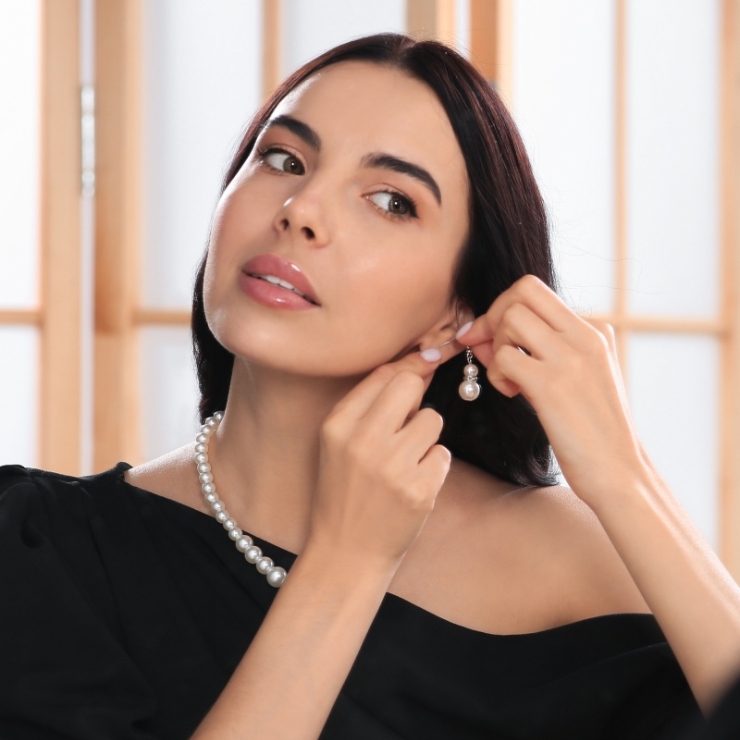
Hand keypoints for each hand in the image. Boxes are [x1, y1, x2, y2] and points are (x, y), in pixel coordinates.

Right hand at [307, 341, 462, 569]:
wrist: (346, 553)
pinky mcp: (418, 490)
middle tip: (406, 424)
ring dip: (425, 437)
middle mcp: (362, 441)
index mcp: (337, 425)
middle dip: (416, 400)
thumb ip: (369, 404)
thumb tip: (418, 365)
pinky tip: (413, 484)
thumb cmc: (344, 492)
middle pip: (410, 386)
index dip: (410, 367)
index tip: (427, 363)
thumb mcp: (338, 444)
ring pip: (432, 419)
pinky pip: (443, 454)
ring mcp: (392, 467)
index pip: (384, 375)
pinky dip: (433, 467)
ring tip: (405, 462)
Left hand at [459, 274, 643, 506]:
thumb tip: (485, 334)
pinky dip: (496, 374)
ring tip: (509, 380)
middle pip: (523, 289)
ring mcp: (570, 358)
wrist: (620, 472)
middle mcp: (585, 336)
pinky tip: (513, 394)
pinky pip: (504, 357)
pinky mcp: (552, 385)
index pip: (536, 291)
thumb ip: (543, 350)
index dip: (503, 308)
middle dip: (494, 315)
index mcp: (594, 331)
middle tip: (492, 351)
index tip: (490, 338)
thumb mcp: (580, 378)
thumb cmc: (592, 430)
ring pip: (511, 318)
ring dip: (496, 347)